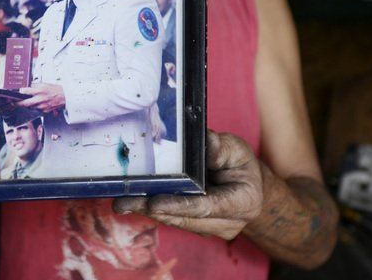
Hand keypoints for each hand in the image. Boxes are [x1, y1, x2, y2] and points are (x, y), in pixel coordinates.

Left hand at [18, 83, 65, 112]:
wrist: (64, 96)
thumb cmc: (55, 90)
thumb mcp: (44, 84)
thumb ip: (35, 86)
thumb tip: (26, 87)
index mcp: (39, 90)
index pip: (25, 91)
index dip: (20, 91)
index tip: (17, 92)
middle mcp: (40, 99)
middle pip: (25, 103)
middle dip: (18, 103)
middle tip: (13, 103)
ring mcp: (42, 106)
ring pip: (30, 107)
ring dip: (28, 105)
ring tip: (27, 102)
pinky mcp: (44, 110)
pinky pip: (37, 109)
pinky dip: (35, 107)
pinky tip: (38, 103)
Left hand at [112, 131, 262, 239]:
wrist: (249, 187)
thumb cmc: (242, 165)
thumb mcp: (237, 150)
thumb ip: (220, 148)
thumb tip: (202, 142)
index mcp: (243, 202)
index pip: (206, 206)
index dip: (178, 205)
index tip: (153, 203)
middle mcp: (227, 223)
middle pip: (184, 218)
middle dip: (152, 210)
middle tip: (124, 203)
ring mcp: (211, 228)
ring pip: (175, 221)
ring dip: (147, 211)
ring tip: (121, 202)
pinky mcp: (196, 227)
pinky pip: (172, 218)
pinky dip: (152, 209)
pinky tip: (132, 201)